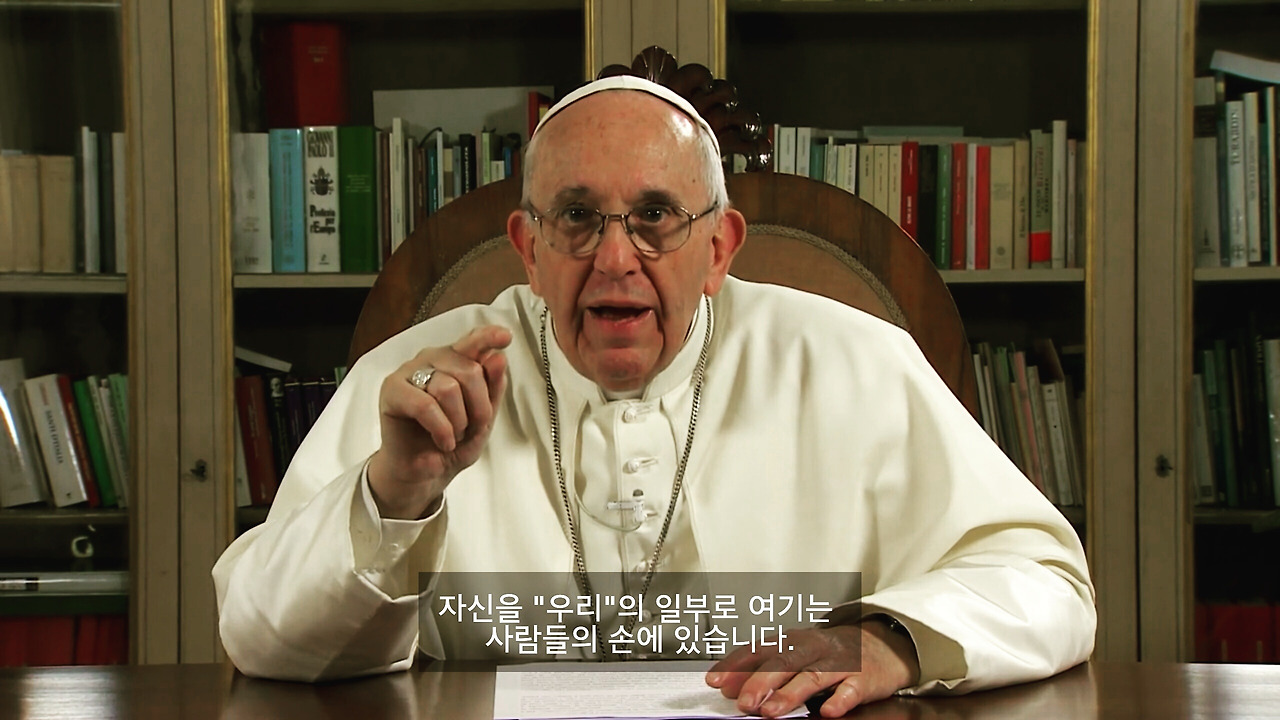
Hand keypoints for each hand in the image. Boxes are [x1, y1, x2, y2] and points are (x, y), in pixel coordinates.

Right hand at [367, 325, 511, 518]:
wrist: (425, 473)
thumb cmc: (452, 443)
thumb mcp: (483, 419)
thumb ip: (493, 388)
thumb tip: (498, 357)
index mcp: (457, 360)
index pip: (474, 341)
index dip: (489, 337)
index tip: (506, 337)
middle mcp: (433, 358)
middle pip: (469, 370)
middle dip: (478, 408)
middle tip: (471, 429)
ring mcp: (410, 371)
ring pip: (448, 387)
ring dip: (458, 421)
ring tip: (452, 436)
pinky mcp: (392, 389)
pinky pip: (425, 405)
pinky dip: (440, 429)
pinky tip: (443, 442)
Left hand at [705, 620, 919, 717]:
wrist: (883, 645)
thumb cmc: (830, 653)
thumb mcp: (796, 654)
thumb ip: (764, 669)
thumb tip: (729, 688)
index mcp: (792, 641)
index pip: (759, 649)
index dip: (736, 664)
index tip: (714, 680)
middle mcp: (813, 648)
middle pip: (783, 662)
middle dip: (760, 682)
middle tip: (742, 703)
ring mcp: (838, 662)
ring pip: (812, 676)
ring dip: (790, 694)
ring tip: (771, 712)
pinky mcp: (863, 678)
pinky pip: (850, 689)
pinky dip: (838, 699)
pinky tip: (827, 711)